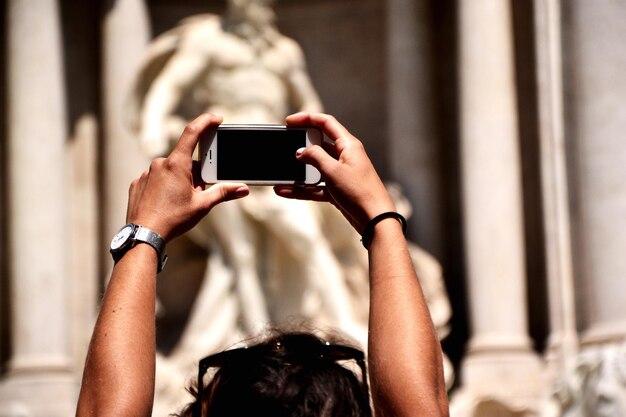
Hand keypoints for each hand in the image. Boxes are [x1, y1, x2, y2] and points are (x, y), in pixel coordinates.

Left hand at [126, 113, 248, 241]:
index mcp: (177, 164)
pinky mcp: (137, 184)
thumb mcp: (202, 205)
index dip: (205, 122)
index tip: (216, 118)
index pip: (192, 133)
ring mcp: (146, 173)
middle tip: (197, 192)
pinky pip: (155, 180)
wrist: (144, 235)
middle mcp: (159, 164)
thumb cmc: (173, 219)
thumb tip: (242, 189)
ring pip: (169, 171)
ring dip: (179, 181)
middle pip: (184, 160)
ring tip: (180, 203)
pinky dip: (164, 188)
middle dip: (194, 173)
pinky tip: (165, 204)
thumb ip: (223, 193)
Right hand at [274, 112, 394, 232]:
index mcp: (348, 145)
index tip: (289, 122)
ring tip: (281, 174)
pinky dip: (302, 189)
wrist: (375, 220)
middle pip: (319, 145)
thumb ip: (315, 157)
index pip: (326, 123)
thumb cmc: (359, 192)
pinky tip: (286, 191)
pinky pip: (316, 186)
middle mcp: (345, 157)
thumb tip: (301, 152)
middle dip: (301, 148)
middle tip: (284, 149)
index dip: (307, 118)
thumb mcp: (333, 171)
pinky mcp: (338, 190)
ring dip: (299, 172)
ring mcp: (341, 174)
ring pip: (315, 169)